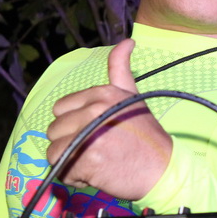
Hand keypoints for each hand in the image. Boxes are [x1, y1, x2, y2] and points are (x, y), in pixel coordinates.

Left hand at [47, 39, 171, 200]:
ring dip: (71, 160)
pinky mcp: (84, 158)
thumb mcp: (132, 96)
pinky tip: (96, 173)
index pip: (61, 109)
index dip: (76, 124)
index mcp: (102, 93)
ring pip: (54, 149)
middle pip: (55, 130)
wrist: (162, 170)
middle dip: (72, 143)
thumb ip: (120, 69)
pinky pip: (60, 168)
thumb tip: (127, 41)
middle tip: (100, 148)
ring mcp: (88, 134)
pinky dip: (74, 176)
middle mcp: (94, 109)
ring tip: (98, 161)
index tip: (99, 130)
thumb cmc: (146, 136)